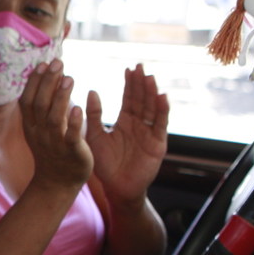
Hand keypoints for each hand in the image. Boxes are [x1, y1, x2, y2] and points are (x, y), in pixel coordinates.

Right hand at [19, 60, 92, 191]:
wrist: (57, 182)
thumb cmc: (52, 149)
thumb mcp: (40, 127)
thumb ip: (42, 105)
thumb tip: (45, 76)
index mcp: (31, 126)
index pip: (27, 100)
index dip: (33, 82)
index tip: (43, 63)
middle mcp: (39, 133)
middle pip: (39, 105)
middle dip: (47, 82)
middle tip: (58, 63)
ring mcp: (54, 143)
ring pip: (53, 118)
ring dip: (60, 97)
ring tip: (69, 78)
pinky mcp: (71, 152)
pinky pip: (70, 137)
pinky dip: (73, 123)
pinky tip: (77, 108)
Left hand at [85, 63, 168, 205]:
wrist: (117, 188)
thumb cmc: (105, 164)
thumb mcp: (95, 136)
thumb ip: (94, 115)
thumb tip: (92, 91)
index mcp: (125, 122)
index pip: (129, 98)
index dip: (130, 84)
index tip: (129, 68)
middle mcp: (139, 125)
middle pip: (142, 100)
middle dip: (142, 84)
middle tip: (141, 66)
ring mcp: (149, 133)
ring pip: (151, 109)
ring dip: (151, 93)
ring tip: (150, 77)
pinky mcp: (157, 144)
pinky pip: (160, 125)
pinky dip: (161, 111)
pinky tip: (162, 98)